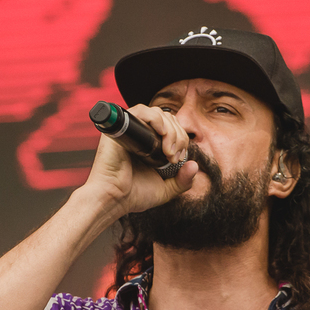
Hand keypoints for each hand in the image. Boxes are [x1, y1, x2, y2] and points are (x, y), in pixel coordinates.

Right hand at [82, 104, 198, 216]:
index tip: (178, 158)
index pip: (172, 127)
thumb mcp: (166, 190)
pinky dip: (155, 118)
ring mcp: (130, 129)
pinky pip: (140, 111)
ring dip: (170, 130)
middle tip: (173, 157)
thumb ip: (183, 181)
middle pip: (168, 118)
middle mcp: (140, 134)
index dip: (181, 139)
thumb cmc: (134, 195)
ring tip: (168, 151)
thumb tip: (195, 165)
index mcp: (150, 144)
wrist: (114, 199)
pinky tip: (161, 133)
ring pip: (157, 113)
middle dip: (178, 136)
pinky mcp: (119, 128)